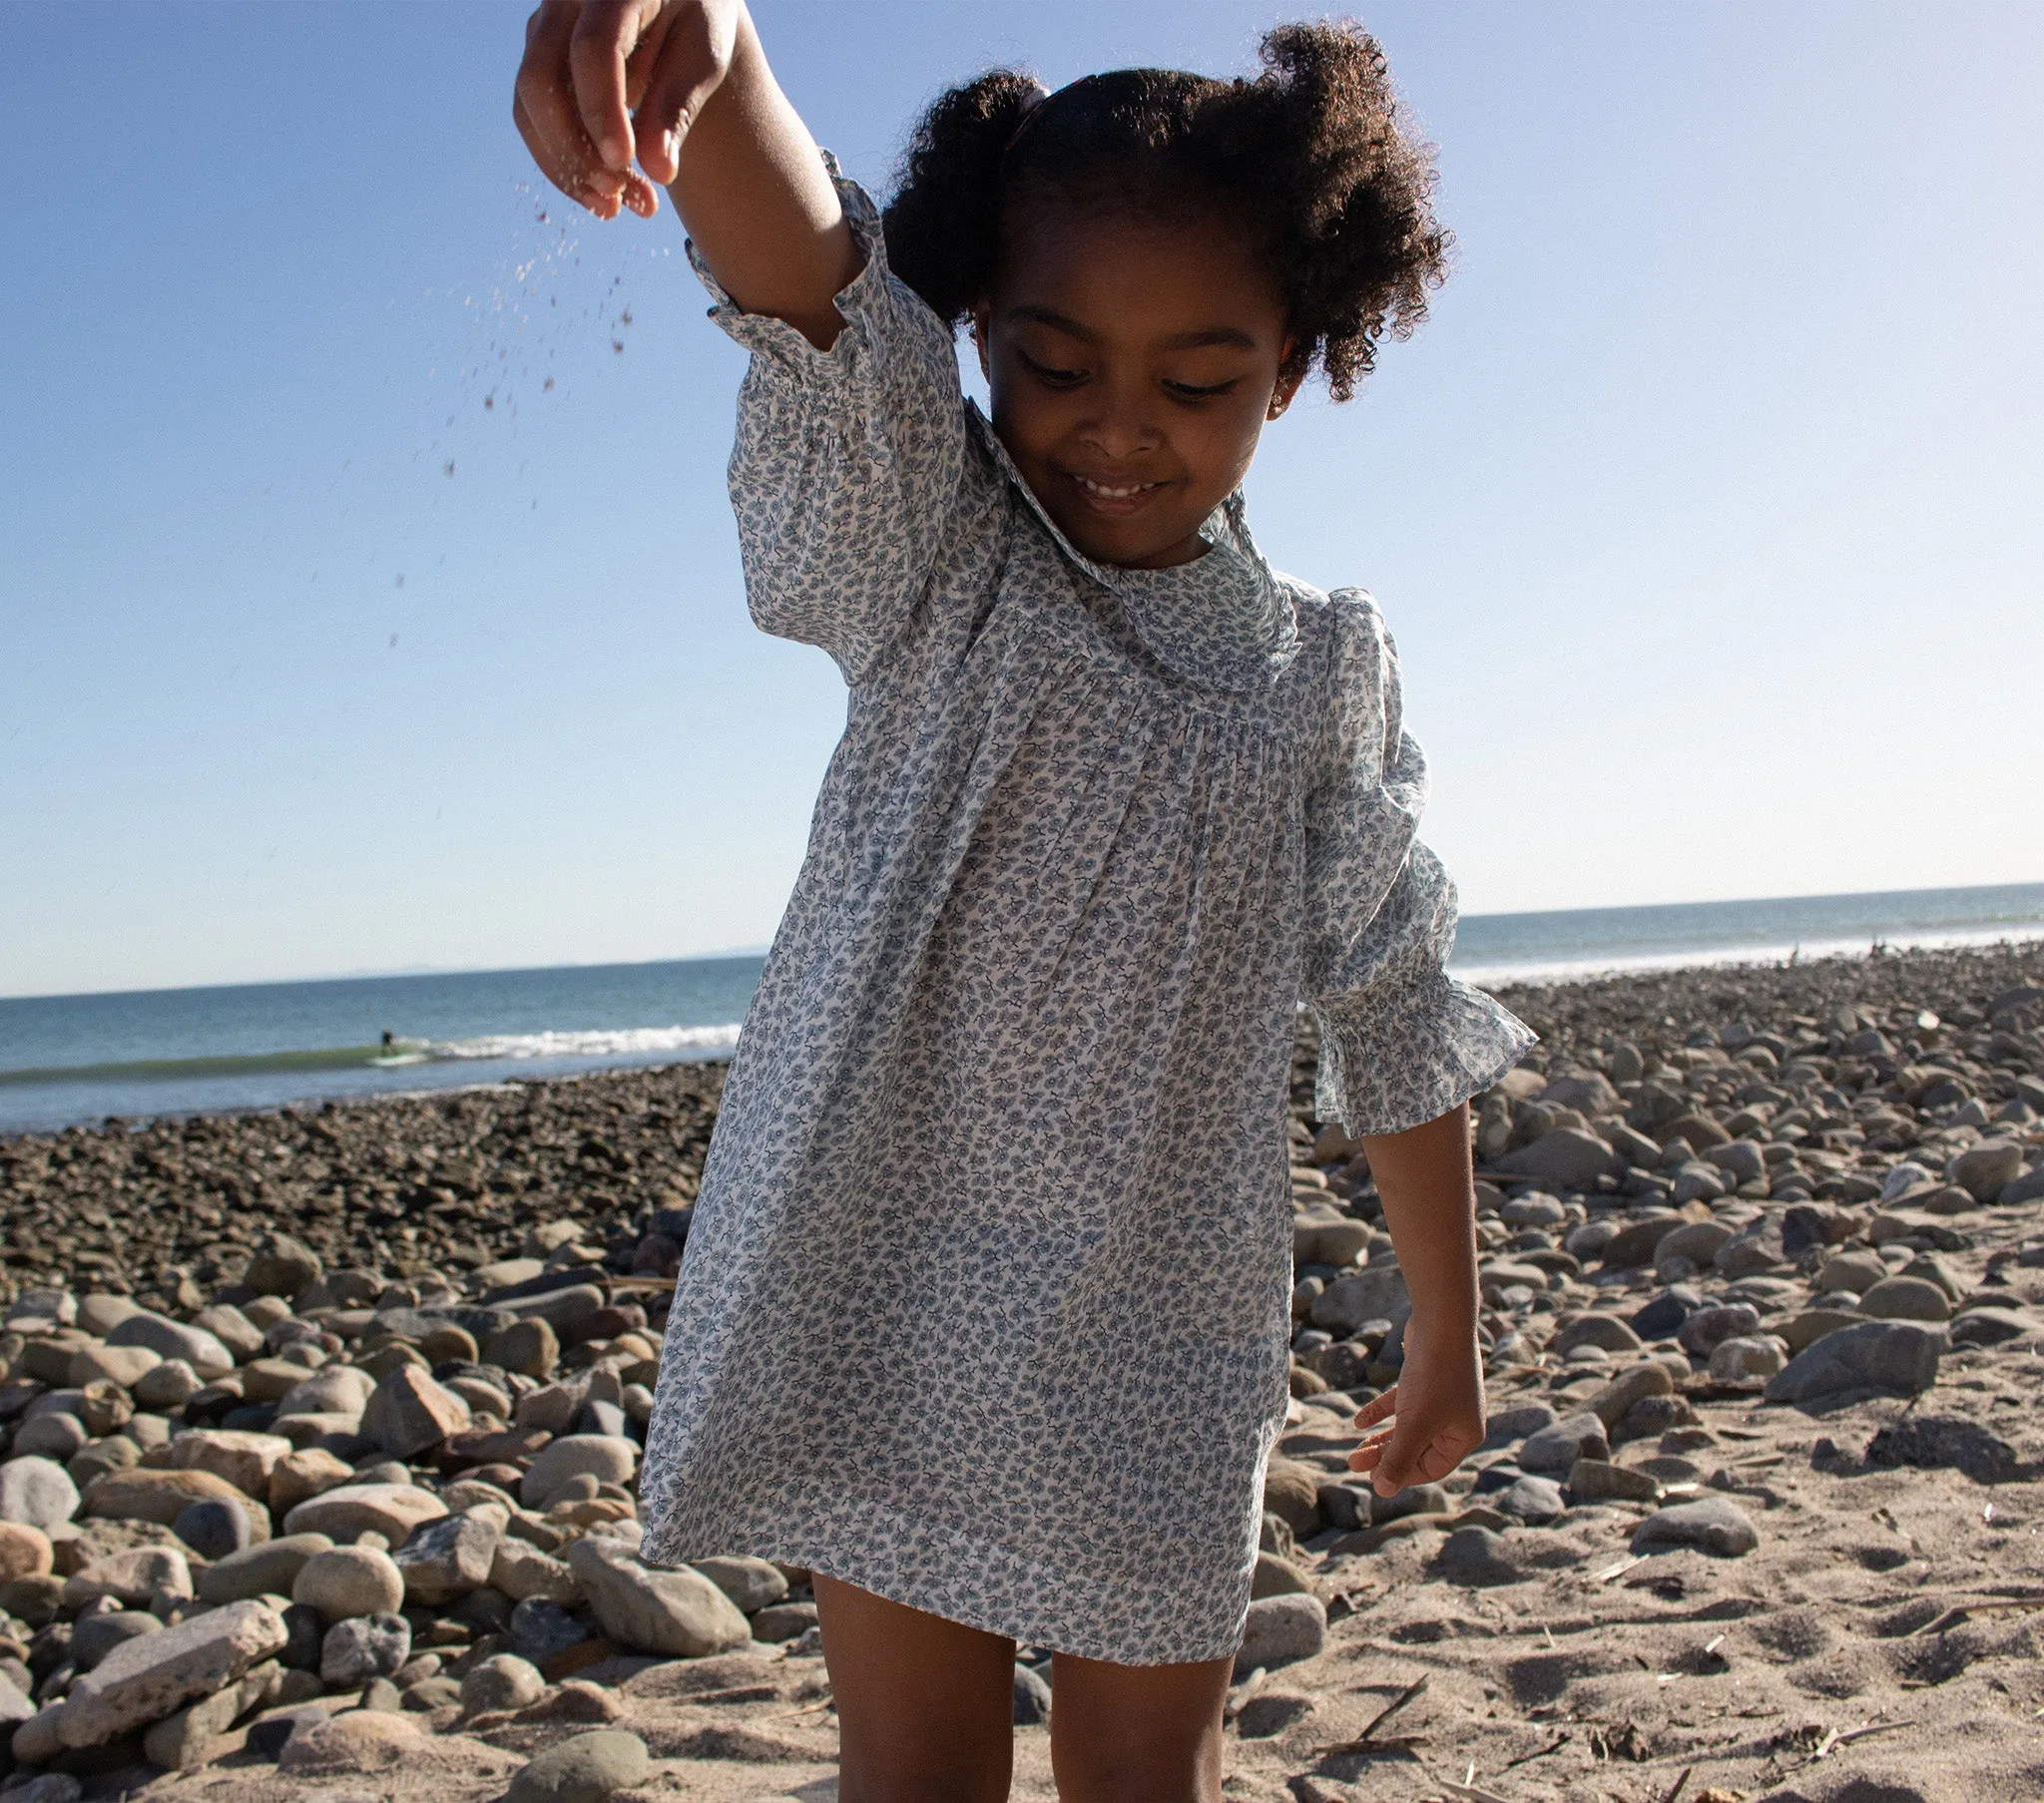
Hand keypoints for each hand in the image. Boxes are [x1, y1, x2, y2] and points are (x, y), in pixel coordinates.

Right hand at [514, 0, 741, 219]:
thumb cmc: (695, 18)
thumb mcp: (704, 55)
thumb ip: (678, 105)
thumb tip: (660, 171)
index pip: (593, 49)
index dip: (602, 110)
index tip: (623, 164)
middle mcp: (565, 2)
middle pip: (543, 79)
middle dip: (575, 149)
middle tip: (617, 199)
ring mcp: (543, 28)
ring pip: (529, 105)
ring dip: (566, 166)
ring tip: (614, 208)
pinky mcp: (538, 58)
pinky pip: (532, 117)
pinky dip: (561, 161)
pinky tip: (600, 195)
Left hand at [1347, 1322, 1483, 1497]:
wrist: (1440, 1322)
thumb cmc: (1434, 1377)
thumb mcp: (1414, 1424)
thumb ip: (1398, 1458)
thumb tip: (1383, 1491)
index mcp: (1464, 1436)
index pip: (1431, 1468)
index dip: (1401, 1474)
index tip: (1371, 1475)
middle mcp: (1456, 1419)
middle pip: (1417, 1448)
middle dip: (1385, 1457)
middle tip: (1353, 1463)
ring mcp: (1442, 1398)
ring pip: (1407, 1427)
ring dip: (1381, 1439)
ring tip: (1354, 1449)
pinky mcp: (1426, 1378)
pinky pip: (1401, 1403)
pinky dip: (1381, 1412)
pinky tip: (1358, 1421)